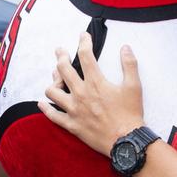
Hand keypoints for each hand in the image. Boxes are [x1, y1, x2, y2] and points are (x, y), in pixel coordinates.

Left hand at [38, 32, 144, 154]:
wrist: (126, 140)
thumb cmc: (131, 114)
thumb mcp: (134, 87)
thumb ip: (130, 65)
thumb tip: (125, 48)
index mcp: (96, 82)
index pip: (85, 56)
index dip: (83, 42)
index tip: (82, 36)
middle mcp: (81, 93)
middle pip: (62, 69)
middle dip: (60, 56)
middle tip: (60, 51)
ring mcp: (74, 110)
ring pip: (52, 91)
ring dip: (52, 82)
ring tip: (55, 78)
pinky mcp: (71, 124)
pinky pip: (52, 115)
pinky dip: (45, 108)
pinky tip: (42, 103)